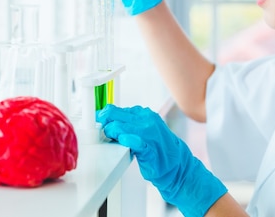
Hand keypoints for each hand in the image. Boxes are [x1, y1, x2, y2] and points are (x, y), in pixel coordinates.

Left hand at [97, 105, 226, 216]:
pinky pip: (136, 141)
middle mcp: (147, 120)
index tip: (97, 122)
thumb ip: (128, 123)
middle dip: (105, 123)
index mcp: (144, 113)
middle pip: (116, 116)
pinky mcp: (150, 148)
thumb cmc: (157, 148)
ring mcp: (149, 133)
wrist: (176, 165)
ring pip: (122, 127)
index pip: (117, 109)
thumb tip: (107, 120)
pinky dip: (127, 140)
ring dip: (112, 132)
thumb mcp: (143, 129)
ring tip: (111, 138)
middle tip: (102, 132)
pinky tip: (123, 141)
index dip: (104, 116)